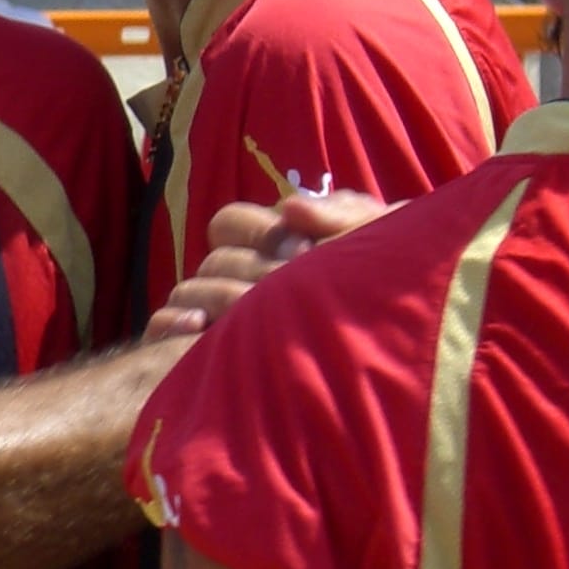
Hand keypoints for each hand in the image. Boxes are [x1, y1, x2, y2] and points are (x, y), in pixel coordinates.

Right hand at [139, 188, 388, 341]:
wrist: (406, 360)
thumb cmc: (394, 295)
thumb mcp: (383, 244)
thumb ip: (344, 212)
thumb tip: (289, 208)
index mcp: (273, 249)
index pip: (231, 224)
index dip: (258, 231)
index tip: (303, 252)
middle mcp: (242, 280)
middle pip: (213, 258)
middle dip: (247, 269)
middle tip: (284, 289)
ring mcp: (219, 317)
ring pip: (188, 290)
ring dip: (214, 295)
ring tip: (248, 313)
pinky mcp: (200, 355)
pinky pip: (163, 328)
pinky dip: (171, 324)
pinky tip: (199, 330)